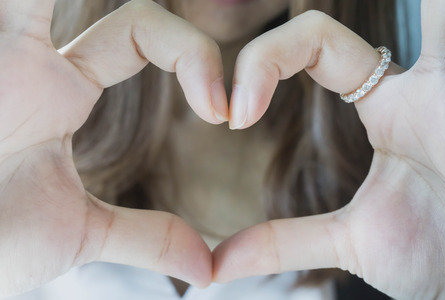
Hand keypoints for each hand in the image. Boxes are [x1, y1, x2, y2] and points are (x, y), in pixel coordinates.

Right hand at [0, 0, 229, 296]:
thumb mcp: (76, 233)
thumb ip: (146, 238)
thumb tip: (208, 268)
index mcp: (62, 87)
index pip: (141, 35)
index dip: (194, 59)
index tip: (224, 114)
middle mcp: (29, 56)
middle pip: (119, 3)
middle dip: (165, 23)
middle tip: (210, 82)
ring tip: (68, 3)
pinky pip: (4, 3)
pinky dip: (22, 0)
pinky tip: (32, 4)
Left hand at [214, 1, 444, 298]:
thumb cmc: (436, 256)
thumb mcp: (352, 241)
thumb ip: (283, 243)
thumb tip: (216, 265)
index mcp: (387, 109)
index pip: (314, 49)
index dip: (263, 65)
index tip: (235, 118)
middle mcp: (413, 85)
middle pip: (327, 28)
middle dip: (280, 44)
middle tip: (240, 103)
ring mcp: (444, 82)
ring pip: (424, 10)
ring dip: (406, 6)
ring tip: (387, 13)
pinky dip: (438, 13)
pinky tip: (424, 6)